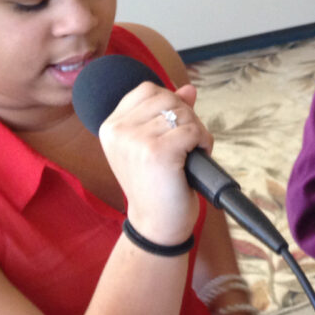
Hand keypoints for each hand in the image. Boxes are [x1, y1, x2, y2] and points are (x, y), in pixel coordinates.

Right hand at [98, 82, 211, 245]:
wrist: (156, 224)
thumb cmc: (157, 185)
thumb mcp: (156, 144)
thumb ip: (168, 114)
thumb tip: (189, 89)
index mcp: (111, 126)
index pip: (148, 90)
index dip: (171, 104)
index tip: (175, 128)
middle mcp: (118, 130)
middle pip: (168, 98)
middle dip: (187, 117)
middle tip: (189, 143)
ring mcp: (135, 140)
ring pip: (183, 113)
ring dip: (197, 131)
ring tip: (191, 153)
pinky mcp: (156, 152)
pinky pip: (192, 130)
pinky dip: (203, 142)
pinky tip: (196, 158)